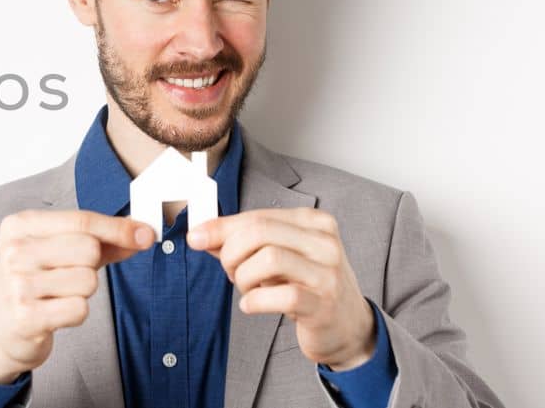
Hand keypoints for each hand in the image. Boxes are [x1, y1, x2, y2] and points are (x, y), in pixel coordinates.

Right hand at [0, 210, 156, 382]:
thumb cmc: (33, 284)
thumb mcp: (57, 252)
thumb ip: (100, 241)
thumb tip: (142, 233)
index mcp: (20, 225)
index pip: (82, 221)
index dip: (119, 229)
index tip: (146, 235)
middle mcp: (15, 251)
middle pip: (89, 249)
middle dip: (91, 265)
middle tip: (67, 276)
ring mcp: (17, 284)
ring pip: (88, 280)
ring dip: (82, 292)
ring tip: (57, 296)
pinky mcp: (26, 317)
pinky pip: (79, 309)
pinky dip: (75, 313)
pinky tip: (55, 313)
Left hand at [187, 208, 376, 369]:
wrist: (348, 327)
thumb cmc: (307, 286)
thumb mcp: (279, 257)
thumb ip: (243, 243)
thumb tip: (201, 234)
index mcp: (314, 223)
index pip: (256, 216)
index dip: (220, 227)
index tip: (196, 238)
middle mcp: (324, 242)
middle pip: (259, 232)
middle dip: (231, 252)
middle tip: (230, 271)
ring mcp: (327, 274)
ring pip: (268, 259)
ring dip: (243, 277)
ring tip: (247, 288)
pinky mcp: (323, 304)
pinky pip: (279, 296)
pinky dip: (254, 301)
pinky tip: (252, 305)